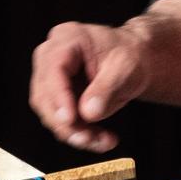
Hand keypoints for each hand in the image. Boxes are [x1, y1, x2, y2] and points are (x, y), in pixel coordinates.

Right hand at [28, 22, 152, 153]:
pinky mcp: (56, 95)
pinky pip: (59, 119)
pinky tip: (99, 139)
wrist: (135, 60)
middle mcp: (52, 55)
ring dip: (73, 132)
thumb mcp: (126, 68)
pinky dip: (78, 132)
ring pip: (49, 111)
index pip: (54, 69)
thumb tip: (88, 113)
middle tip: (88, 138)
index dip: (59, 96)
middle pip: (45, 94)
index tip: (70, 119)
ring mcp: (51, 76)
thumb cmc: (130, 56)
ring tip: (101, 140)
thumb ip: (107, 88)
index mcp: (68, 38)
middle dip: (66, 122)